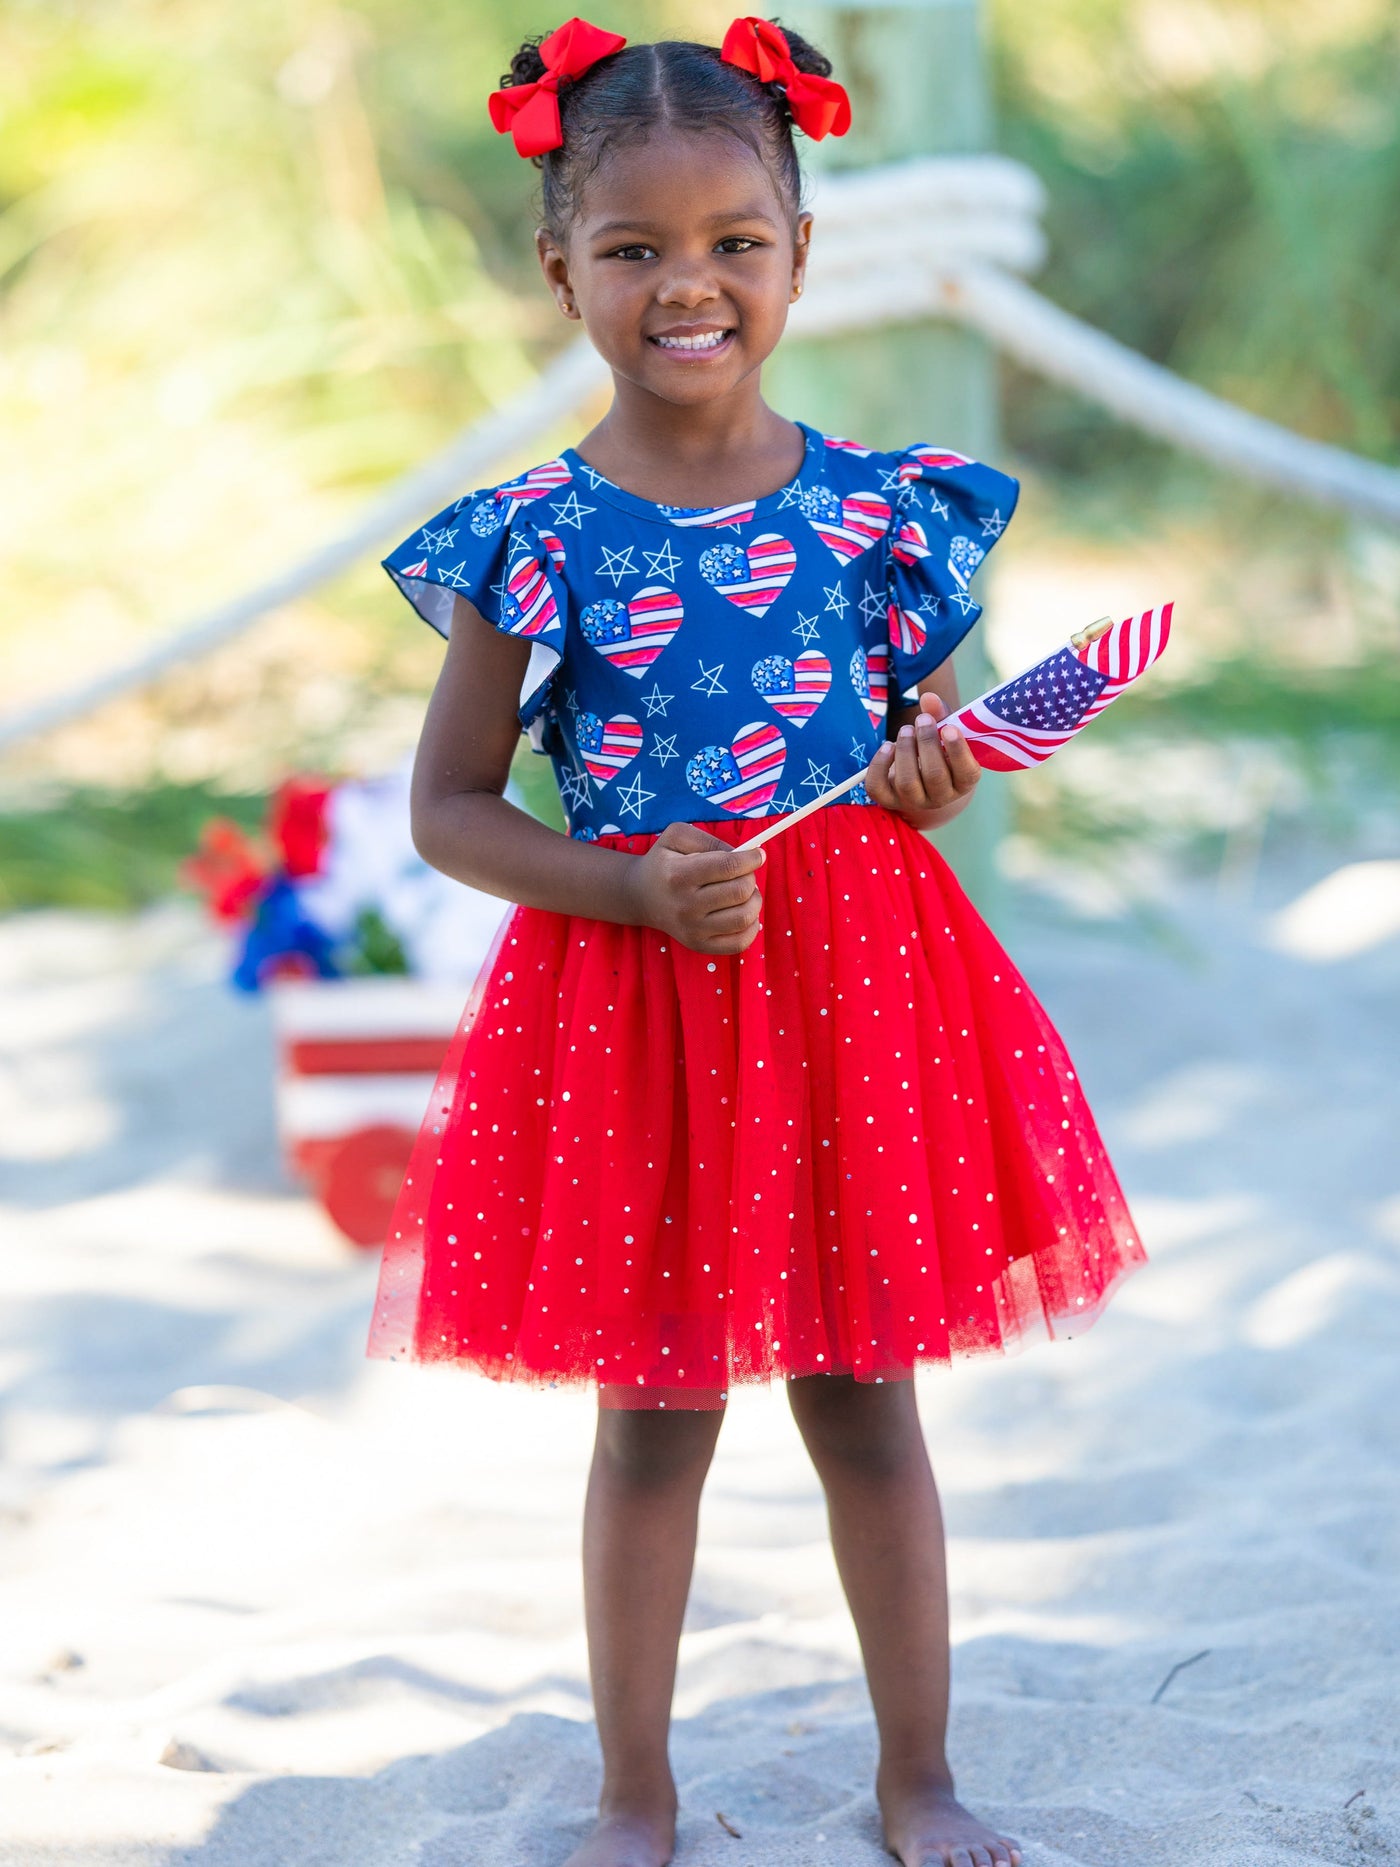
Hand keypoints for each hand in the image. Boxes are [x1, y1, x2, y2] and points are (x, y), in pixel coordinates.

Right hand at [624, 821, 765, 954]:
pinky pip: (740, 943)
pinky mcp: (699, 945)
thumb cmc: (664, 862)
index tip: (757, 855)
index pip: (728, 866)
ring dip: (754, 900)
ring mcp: (692, 930)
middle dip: (750, 878)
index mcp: (679, 875)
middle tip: (744, 874)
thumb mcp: (677, 837)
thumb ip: (710, 840)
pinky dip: (751, 927)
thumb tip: (744, 855)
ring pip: (744, 917)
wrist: (640, 896)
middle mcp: (685, 906)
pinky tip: (742, 912)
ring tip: (744, 893)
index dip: (751, 859)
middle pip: (740, 891)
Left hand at [865, 690, 980, 824]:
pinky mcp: (889, 800)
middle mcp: (940, 798)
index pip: (967, 773)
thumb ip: (941, 715)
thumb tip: (928, 697)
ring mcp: (914, 802)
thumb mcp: (945, 734)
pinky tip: (887, 746)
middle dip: (927, 743)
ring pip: (907, 783)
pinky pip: (878, 788)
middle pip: (934, 776)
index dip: (958, 751)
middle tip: (922, 719)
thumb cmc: (939, 750)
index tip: (949, 728)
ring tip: (906, 730)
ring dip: (905, 750)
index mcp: (963, 782)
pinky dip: (879, 765)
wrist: (920, 779)